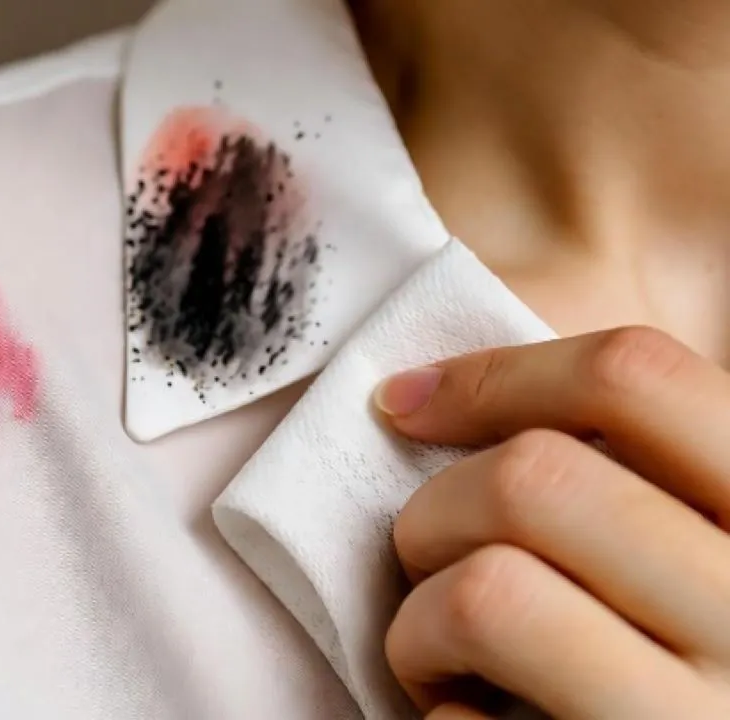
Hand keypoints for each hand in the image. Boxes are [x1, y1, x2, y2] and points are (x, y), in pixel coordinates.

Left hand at [374, 327, 729, 718]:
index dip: (492, 373)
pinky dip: (439, 713)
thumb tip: (430, 391)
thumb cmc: (662, 648)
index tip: (404, 403)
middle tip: (425, 558)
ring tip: (436, 648)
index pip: (639, 372)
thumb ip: (627, 463)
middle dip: (432, 512)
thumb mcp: (682, 532)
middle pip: (535, 479)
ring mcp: (698, 717)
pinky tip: (467, 717)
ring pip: (487, 595)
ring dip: (417, 620)